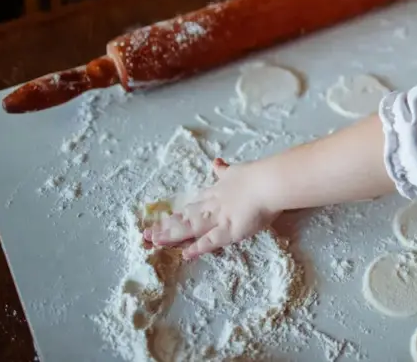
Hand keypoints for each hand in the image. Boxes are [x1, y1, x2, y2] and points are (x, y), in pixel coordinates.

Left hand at [144, 158, 280, 259]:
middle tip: (147, 233)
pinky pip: (211, 241)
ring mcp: (219, 218)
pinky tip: (185, 255)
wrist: (269, 182)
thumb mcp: (237, 169)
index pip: (193, 205)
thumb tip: (216, 161)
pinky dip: (198, 248)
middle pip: (185, 217)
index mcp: (216, 192)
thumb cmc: (257, 175)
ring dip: (172, 235)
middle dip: (166, 225)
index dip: (178, 213)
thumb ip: (225, 169)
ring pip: (191, 228)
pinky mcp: (229, 230)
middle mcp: (213, 205)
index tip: (164, 219)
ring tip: (154, 241)